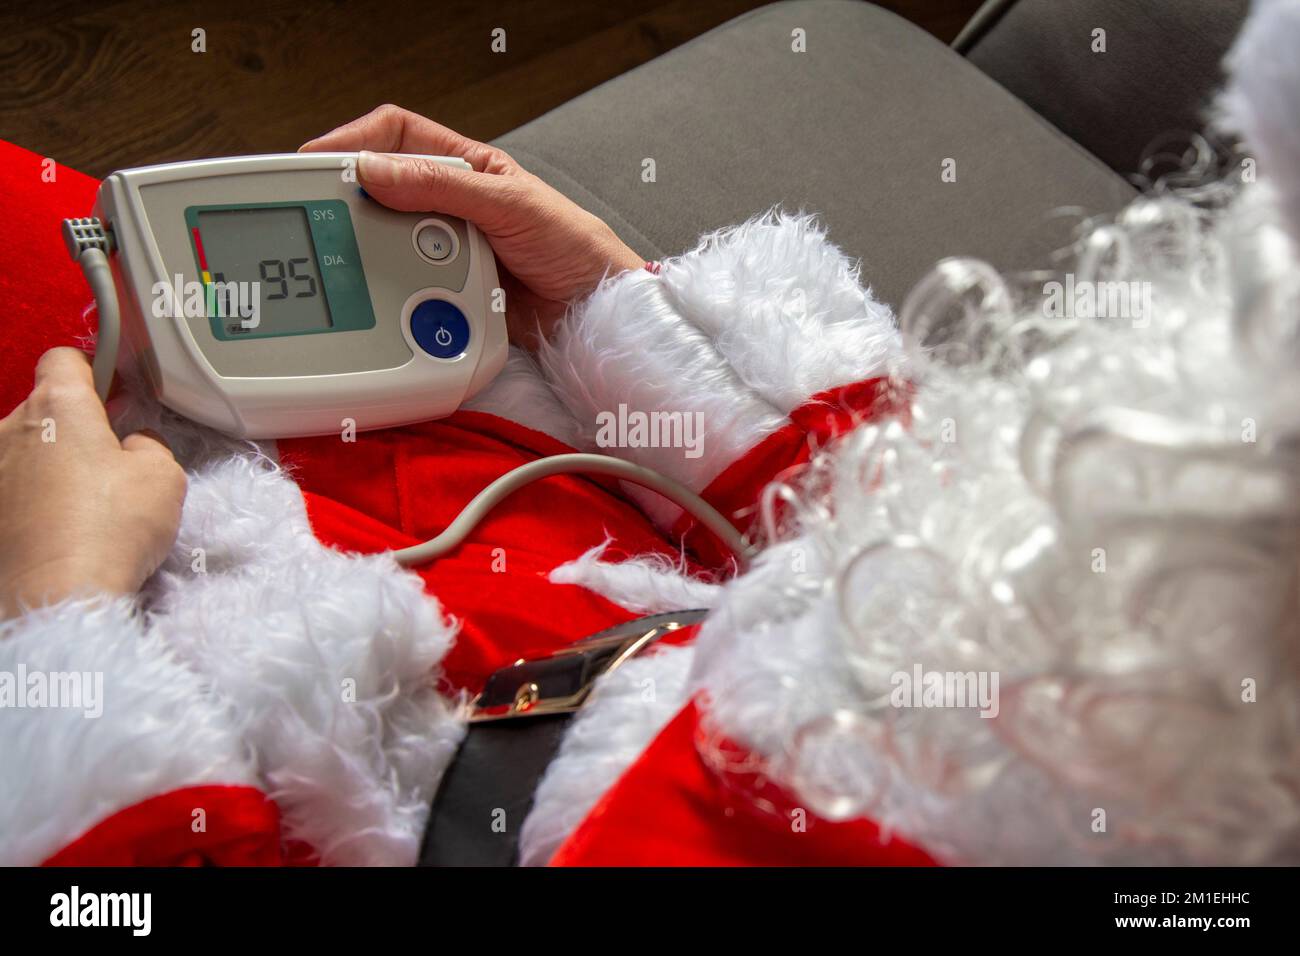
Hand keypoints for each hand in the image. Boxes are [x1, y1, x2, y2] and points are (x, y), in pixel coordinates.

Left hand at [0, 349, 186, 618]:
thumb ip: (148, 445)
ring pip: (27, 453)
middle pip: (45, 411)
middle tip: (113, 461)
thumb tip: (134, 445)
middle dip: (77, 429)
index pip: (66, 359)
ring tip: (89, 507)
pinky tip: (64, 531)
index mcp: (57, 408)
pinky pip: (14, 492)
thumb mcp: (164, 475)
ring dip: (54, 468)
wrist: (55, 595)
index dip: (95, 371)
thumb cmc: (110, 528)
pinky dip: (36, 503)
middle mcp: (10, 430)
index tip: (114, 392)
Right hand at [300, 104, 644, 348]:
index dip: (355, 141)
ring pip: (385, 241)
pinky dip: (392, 289)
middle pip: (380, 190)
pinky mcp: (444, 291)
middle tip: (322, 215)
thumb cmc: (572, 246)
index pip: (397, 136)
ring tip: (357, 257)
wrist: (594, 311)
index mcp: (465, 168)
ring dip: (371, 249)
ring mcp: (443, 250)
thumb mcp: (509, 204)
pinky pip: (404, 285)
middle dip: (351, 199)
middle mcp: (449, 206)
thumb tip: (375, 170)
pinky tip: (389, 292)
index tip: (318, 162)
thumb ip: (442, 185)